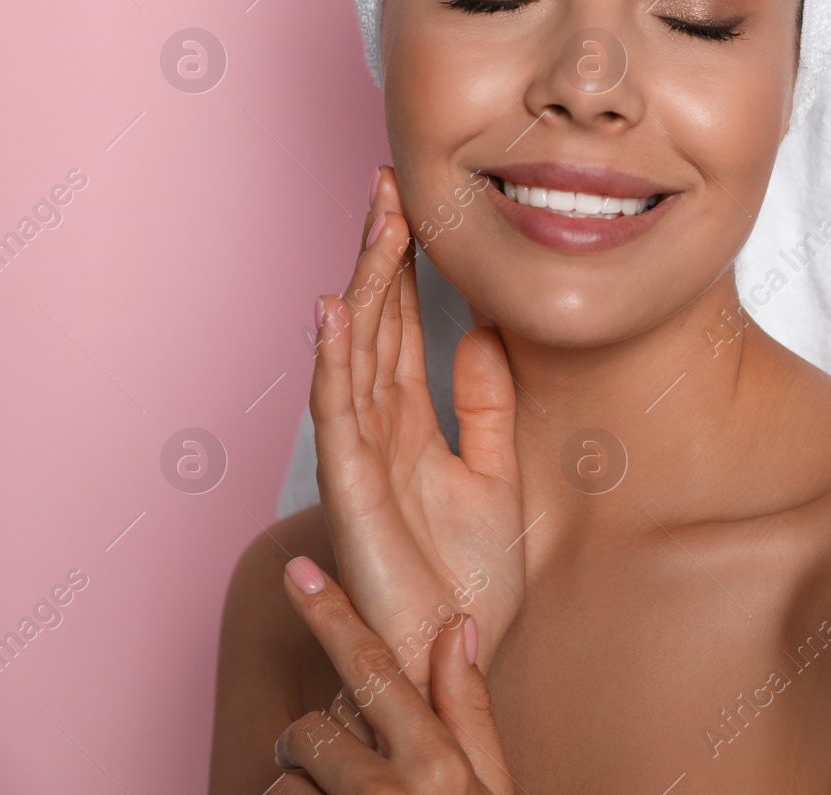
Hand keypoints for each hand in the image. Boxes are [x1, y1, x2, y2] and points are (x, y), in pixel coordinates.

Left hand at [271, 555, 514, 793]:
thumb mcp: (491, 786)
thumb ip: (469, 709)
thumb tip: (458, 626)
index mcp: (439, 763)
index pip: (373, 670)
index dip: (331, 618)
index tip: (298, 574)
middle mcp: (390, 791)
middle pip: (314, 730)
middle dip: (317, 747)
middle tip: (342, 777)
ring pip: (286, 781)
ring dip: (302, 791)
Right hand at [309, 166, 524, 696]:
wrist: (453, 646)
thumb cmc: (468, 571)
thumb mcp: (495, 470)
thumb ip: (484, 404)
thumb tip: (482, 333)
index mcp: (409, 421)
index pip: (402, 325)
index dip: (407, 265)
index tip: (416, 204)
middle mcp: (377, 427)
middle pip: (374, 323)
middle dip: (381, 253)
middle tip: (389, 184)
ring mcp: (360, 454)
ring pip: (354, 351)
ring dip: (361, 284)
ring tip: (375, 221)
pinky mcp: (352, 488)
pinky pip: (339, 412)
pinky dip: (335, 359)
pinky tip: (336, 308)